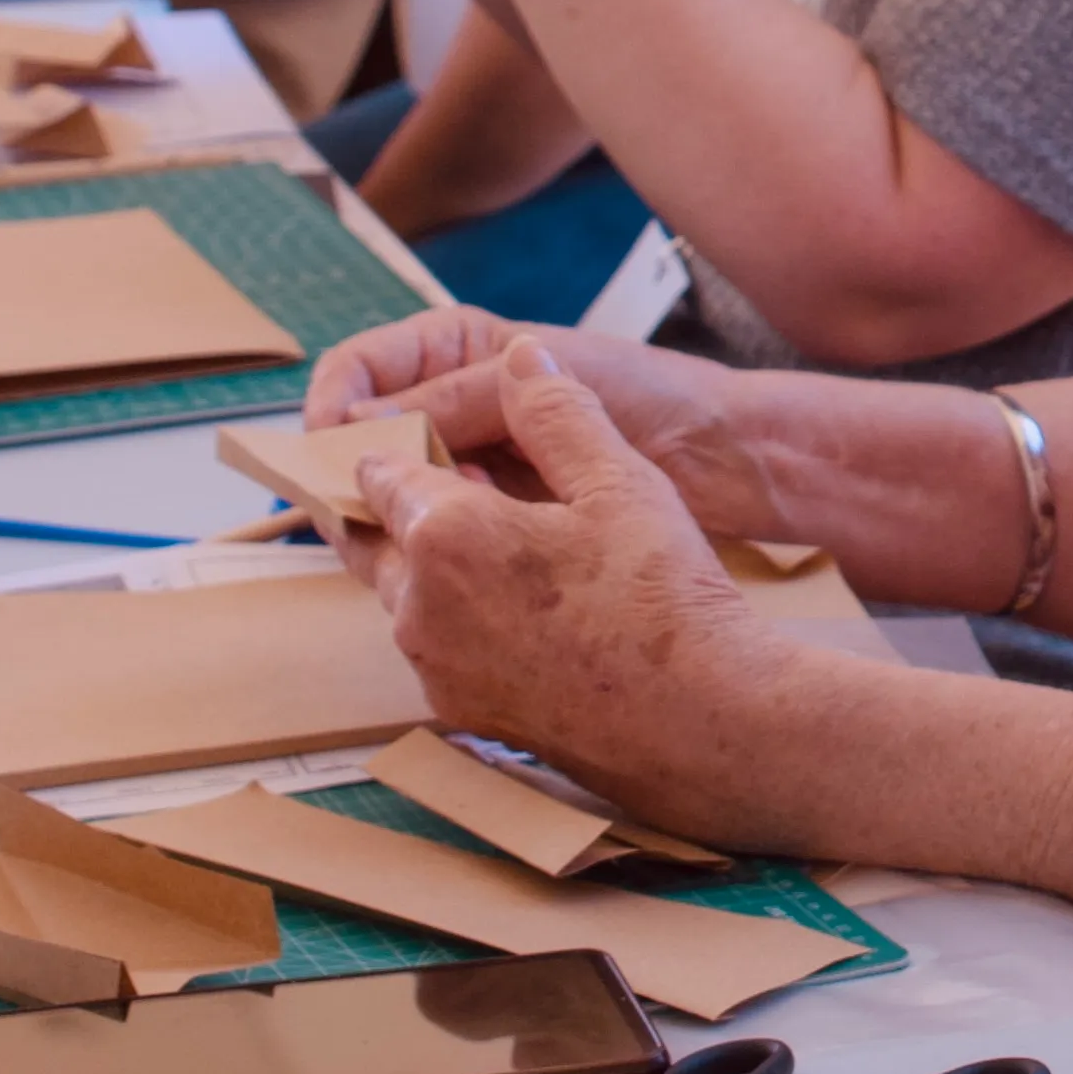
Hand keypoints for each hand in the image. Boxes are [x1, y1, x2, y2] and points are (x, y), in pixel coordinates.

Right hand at [308, 309, 786, 532]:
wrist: (725, 458)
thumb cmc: (650, 398)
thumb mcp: (551, 384)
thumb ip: (458, 397)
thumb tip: (356, 424)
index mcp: (456, 350)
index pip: (359, 369)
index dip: (333, 405)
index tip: (328, 447)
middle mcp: (452, 405)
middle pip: (365, 438)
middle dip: (362, 468)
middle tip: (372, 505)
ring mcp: (472, 463)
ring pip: (398, 491)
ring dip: (407, 507)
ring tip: (443, 524)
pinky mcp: (496, 518)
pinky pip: (439, 531)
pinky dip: (442, 539)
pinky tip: (468, 551)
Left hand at [338, 340, 775, 827]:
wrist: (701, 720)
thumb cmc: (663, 598)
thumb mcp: (618, 480)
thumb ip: (556, 410)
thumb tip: (521, 354)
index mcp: (444, 535)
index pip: (378, 471)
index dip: (396, 443)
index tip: (421, 431)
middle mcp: (417, 607)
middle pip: (371, 538)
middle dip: (397, 506)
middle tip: (445, 478)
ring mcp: (436, 668)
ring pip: (403, 597)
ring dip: (430, 565)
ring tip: (496, 543)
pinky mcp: (461, 713)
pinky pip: (437, 648)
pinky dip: (459, 619)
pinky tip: (523, 609)